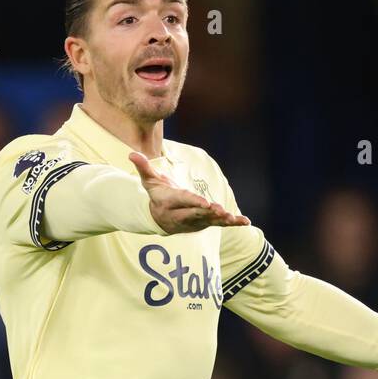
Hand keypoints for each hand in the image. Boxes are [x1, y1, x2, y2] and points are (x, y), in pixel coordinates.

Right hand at [130, 151, 249, 233]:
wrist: (157, 217)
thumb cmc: (156, 194)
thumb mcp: (149, 181)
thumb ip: (143, 167)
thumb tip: (132, 154)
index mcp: (169, 203)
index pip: (183, 202)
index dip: (194, 203)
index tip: (205, 204)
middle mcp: (181, 215)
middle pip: (196, 214)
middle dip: (208, 214)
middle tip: (220, 211)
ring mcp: (193, 222)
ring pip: (208, 222)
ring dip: (221, 220)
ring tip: (233, 218)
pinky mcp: (202, 224)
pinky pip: (218, 224)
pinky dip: (232, 223)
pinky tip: (245, 222)